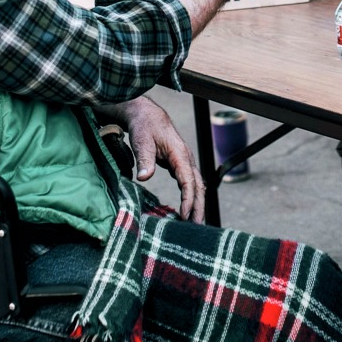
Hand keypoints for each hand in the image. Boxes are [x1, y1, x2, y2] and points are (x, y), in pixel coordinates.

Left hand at [114, 96, 203, 222]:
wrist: (146, 115)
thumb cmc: (145, 126)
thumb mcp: (142, 141)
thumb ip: (144, 159)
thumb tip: (145, 177)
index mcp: (180, 154)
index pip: (188, 181)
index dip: (188, 199)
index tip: (185, 216)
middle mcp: (186, 159)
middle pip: (198, 186)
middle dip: (199, 207)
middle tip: (197, 227)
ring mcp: (184, 162)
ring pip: (196, 186)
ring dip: (197, 204)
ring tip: (196, 223)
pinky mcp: (178, 165)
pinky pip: (189, 184)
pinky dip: (190, 197)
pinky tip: (187, 210)